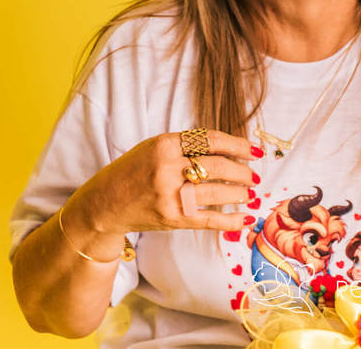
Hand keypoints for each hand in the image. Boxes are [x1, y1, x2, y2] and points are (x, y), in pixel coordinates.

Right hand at [71, 128, 262, 236]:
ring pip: (217, 192)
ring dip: (239, 193)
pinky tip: (244, 218)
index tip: (254, 151)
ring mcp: (170, 195)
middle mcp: (167, 168)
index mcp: (163, 144)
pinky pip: (209, 219)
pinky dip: (230, 220)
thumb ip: (185, 146)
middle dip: (242, 172)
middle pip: (218, 166)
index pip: (210, 140)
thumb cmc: (133, 171)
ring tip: (249, 193)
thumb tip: (229, 150)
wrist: (106, 202)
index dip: (237, 145)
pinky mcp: (172, 218)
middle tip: (253, 175)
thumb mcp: (153, 148)